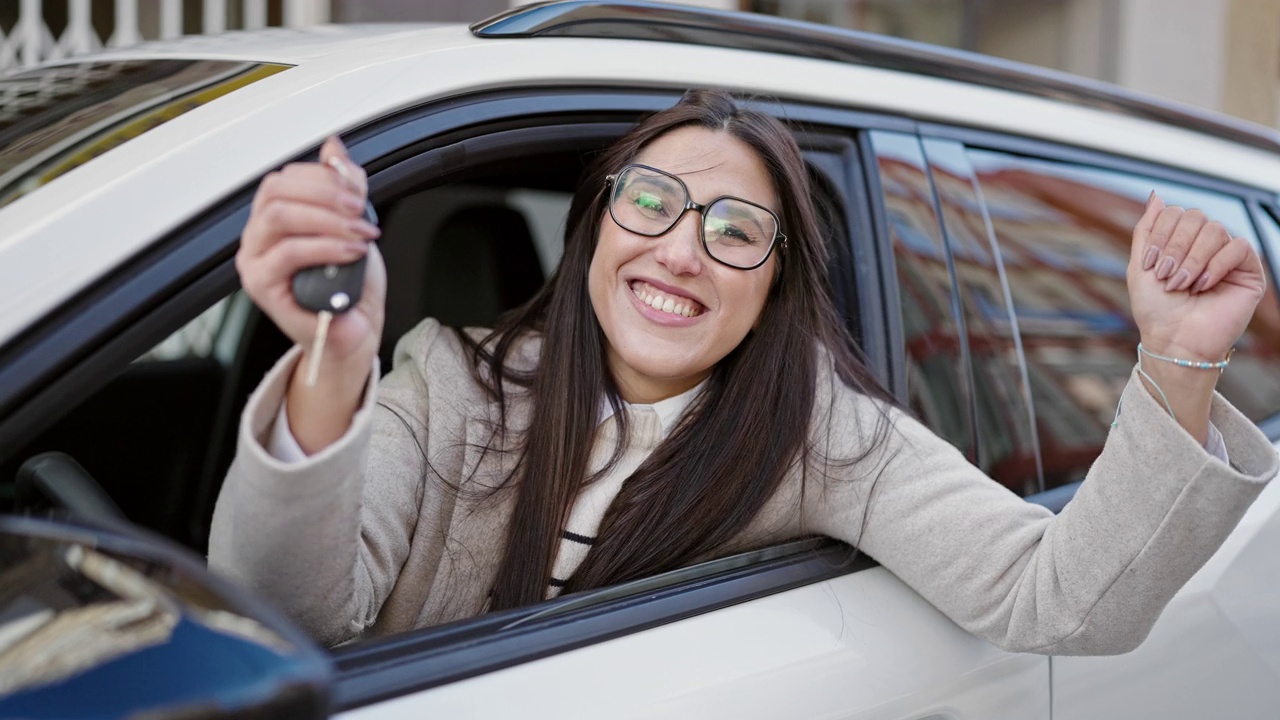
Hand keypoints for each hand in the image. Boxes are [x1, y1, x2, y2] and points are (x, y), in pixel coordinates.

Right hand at [236, 136, 386, 374]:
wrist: (352, 331)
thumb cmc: (348, 284)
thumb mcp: (352, 225)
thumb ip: (343, 187)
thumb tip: (334, 146)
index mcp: (273, 218)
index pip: (284, 179)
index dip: (322, 177)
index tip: (357, 191)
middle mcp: (258, 237)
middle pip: (276, 191)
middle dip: (325, 194)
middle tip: (360, 210)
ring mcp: (255, 261)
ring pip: (280, 216)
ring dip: (328, 220)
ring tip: (361, 234)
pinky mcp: (261, 286)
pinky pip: (289, 253)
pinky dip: (326, 247)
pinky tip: (351, 253)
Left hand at [1129, 193, 1266, 361]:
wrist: (1173, 341)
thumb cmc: (1155, 309)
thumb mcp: (1138, 265)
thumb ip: (1146, 229)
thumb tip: (1156, 195)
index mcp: (1180, 242)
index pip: (1175, 212)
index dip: (1161, 234)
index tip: (1150, 265)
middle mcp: (1205, 245)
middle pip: (1196, 216)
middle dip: (1175, 247)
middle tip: (1166, 276)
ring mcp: (1227, 257)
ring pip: (1216, 230)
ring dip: (1192, 259)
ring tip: (1182, 285)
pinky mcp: (1248, 271)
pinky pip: (1238, 247)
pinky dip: (1216, 265)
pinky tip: (1203, 285)